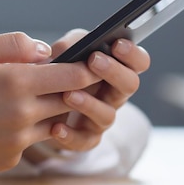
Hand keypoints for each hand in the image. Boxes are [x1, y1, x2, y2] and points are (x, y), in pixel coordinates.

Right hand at [0, 33, 100, 184]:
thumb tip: (44, 50)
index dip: (88, 67)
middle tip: (66, 75)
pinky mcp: (6, 159)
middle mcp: (23, 116)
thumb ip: (12, 44)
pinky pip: (28, 141)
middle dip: (72, 88)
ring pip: (52, 123)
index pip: (75, 76)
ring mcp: (16, 142)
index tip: (94, 60)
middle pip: (69, 101)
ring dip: (49, 109)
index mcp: (17, 84)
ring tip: (27, 95)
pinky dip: (25, 128)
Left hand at [37, 29, 150, 153]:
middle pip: (130, 85)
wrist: (43, 105)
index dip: (133, 54)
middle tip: (94, 60)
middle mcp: (115, 95)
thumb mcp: (65, 52)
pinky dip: (70, 135)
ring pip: (107, 115)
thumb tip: (68, 48)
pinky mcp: (86, 138)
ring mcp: (102, 118)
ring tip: (68, 94)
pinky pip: (84, 141)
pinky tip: (57, 127)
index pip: (140, 62)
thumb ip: (69, 45)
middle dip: (114, 72)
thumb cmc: (61, 71)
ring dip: (89, 104)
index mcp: (117, 70)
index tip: (117, 43)